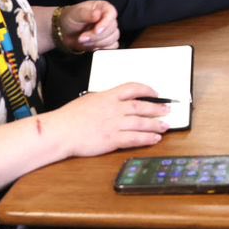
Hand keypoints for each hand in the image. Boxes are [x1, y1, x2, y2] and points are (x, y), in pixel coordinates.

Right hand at [47, 83, 170, 157]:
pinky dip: (147, 138)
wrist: (60, 131)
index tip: (155, 93)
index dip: (147, 90)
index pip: (132, 88)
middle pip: (141, 106)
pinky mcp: (112, 140)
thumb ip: (104, 100)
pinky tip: (155, 138)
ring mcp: (114, 124)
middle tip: (168, 109)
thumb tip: (114, 101)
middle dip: (157, 108)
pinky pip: (134, 139)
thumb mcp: (89, 100)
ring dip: (156, 124)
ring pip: (141, 123)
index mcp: (107, 96)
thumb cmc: (70, 116)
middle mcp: (114, 109)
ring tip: (166, 125)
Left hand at [55, 0, 119, 53]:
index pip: (111, 14)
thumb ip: (86, 14)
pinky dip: (102, 48)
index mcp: (103, 7)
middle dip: (96, 36)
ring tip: (84, 41)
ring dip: (98, 43)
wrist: (65, 32)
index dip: (106, 23)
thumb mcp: (75, 14)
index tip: (96, 31)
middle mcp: (108, 18)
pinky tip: (91, 46)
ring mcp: (109, 30)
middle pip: (112, 28)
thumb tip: (97, 15)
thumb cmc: (71, 18)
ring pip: (113, 38)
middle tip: (82, 38)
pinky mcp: (107, 41)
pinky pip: (112, 46)